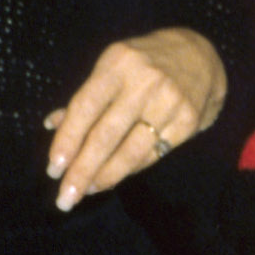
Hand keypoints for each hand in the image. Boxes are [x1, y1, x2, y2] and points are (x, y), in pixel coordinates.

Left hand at [44, 29, 226, 209]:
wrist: (201, 55)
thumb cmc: (144, 63)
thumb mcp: (113, 66)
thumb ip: (86, 97)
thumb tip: (53, 125)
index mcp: (118, 63)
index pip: (85, 107)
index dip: (67, 140)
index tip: (52, 169)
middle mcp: (144, 82)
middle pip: (106, 135)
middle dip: (82, 170)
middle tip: (65, 198)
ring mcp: (169, 103)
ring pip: (131, 151)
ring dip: (105, 176)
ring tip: (86, 191)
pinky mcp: (188, 122)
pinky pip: (152, 155)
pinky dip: (129, 170)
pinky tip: (113, 177)